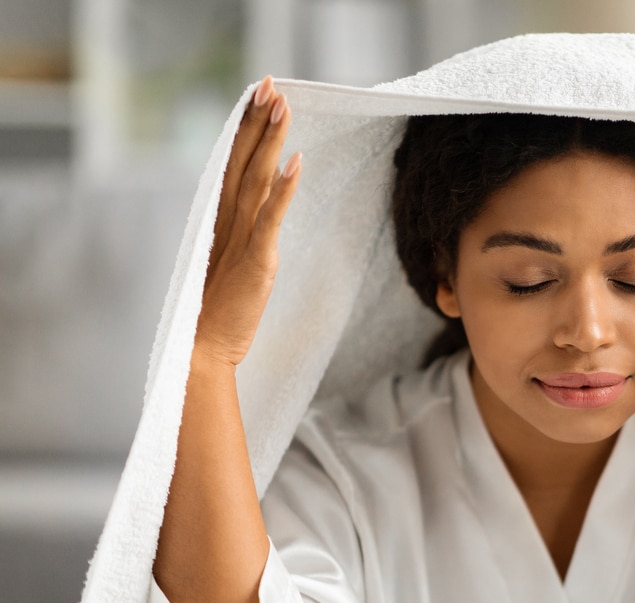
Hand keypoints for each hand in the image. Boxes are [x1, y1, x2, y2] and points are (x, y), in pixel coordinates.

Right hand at [196, 77, 301, 367]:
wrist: (203, 349)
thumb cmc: (219, 314)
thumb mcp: (236, 267)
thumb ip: (246, 240)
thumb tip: (262, 220)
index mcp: (222, 222)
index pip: (235, 166)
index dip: (248, 131)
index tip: (260, 98)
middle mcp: (228, 223)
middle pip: (243, 161)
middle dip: (257, 122)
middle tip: (271, 85)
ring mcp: (240, 239)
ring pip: (256, 179)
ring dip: (270, 141)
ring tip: (282, 106)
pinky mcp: (257, 259)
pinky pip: (271, 218)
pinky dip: (283, 189)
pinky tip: (295, 162)